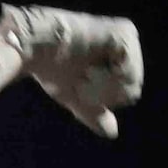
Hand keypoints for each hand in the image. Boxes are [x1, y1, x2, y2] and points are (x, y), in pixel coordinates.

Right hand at [2, 4, 143, 138]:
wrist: (36, 47)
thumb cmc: (50, 69)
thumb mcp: (76, 96)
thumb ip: (95, 112)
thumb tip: (112, 133)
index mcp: (120, 54)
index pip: (127, 93)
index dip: (102, 99)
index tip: (79, 84)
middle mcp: (128, 41)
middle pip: (132, 88)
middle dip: (102, 94)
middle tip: (81, 80)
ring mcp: (128, 35)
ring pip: (131, 83)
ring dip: (102, 88)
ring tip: (84, 74)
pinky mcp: (125, 34)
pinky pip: (127, 74)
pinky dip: (106, 81)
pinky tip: (88, 70)